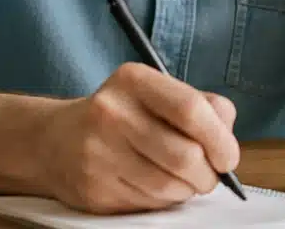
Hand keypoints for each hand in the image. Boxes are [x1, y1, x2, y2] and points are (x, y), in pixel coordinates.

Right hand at [35, 62, 239, 213]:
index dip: (220, 139)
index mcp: (134, 80)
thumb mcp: (157, 93)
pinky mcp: (93, 189)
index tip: (228, 157)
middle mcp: (112, 112)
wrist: (56, 141)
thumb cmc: (123, 116)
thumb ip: (203, 107)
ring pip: (169, 186)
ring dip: (187, 190)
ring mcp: (98, 153)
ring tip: (182, 180)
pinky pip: (148, 204)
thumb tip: (227, 139)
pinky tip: (154, 185)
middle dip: (208, 174)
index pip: (191, 109)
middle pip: (185, 155)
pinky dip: (163, 200)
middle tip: (209, 175)